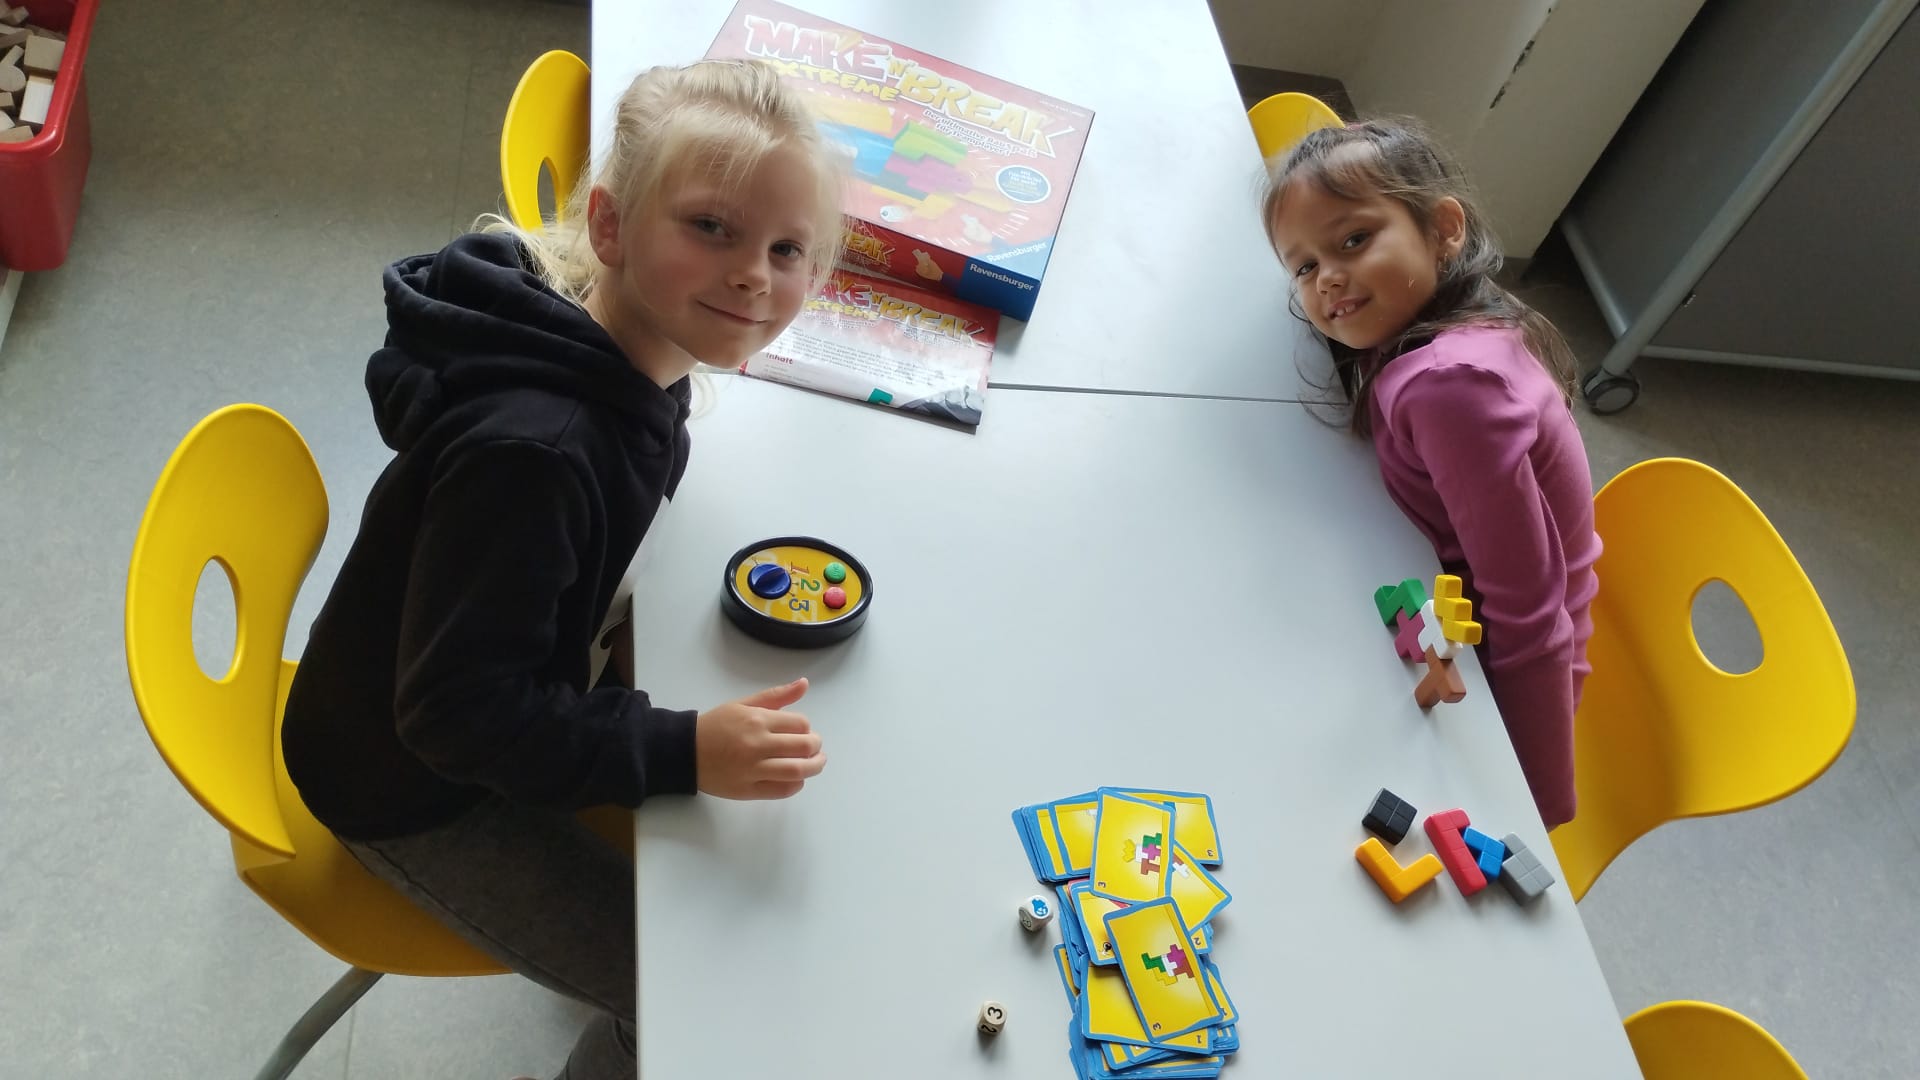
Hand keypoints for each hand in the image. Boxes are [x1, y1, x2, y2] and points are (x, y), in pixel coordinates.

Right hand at [695, 679, 825, 799]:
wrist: (685, 752)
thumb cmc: (716, 726)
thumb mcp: (743, 704)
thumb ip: (776, 696)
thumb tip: (804, 684)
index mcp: (757, 720)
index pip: (800, 724)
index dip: (807, 728)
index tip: (803, 731)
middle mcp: (757, 744)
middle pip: (804, 747)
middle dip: (816, 747)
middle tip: (814, 748)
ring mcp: (753, 769)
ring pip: (797, 771)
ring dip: (814, 767)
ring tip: (815, 763)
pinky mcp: (748, 790)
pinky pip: (782, 790)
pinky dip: (796, 784)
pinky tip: (796, 778)